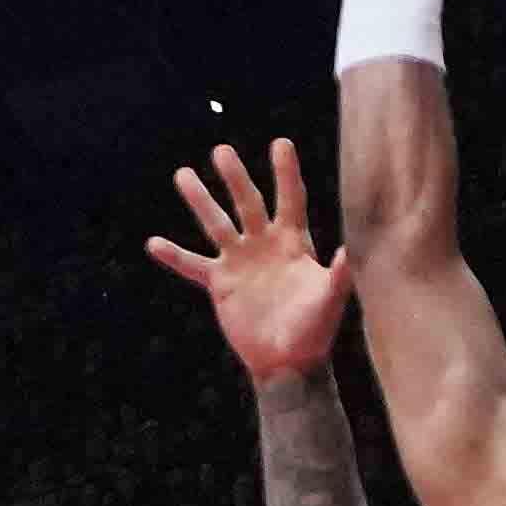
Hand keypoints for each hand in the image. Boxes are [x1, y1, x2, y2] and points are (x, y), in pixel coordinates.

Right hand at [149, 134, 344, 382]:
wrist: (288, 362)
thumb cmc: (315, 330)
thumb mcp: (330, 299)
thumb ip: (340, 274)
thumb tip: (351, 251)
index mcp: (293, 242)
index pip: (290, 199)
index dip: (285, 172)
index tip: (280, 143)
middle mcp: (264, 244)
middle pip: (247, 202)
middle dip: (235, 176)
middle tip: (221, 151)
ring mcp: (240, 262)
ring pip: (216, 224)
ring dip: (200, 200)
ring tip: (183, 174)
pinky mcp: (220, 284)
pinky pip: (192, 265)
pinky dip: (173, 256)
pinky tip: (154, 243)